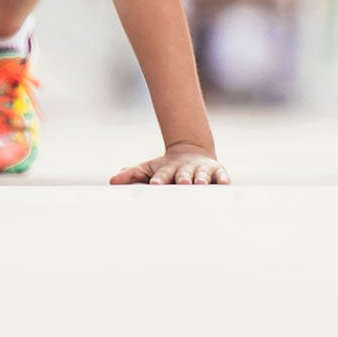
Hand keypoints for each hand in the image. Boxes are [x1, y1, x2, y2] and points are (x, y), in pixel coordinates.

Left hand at [110, 143, 229, 185]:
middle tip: (181, 183)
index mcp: (168, 170)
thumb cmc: (166, 168)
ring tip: (201, 184)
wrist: (191, 152)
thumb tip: (112, 180)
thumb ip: (132, 174)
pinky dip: (223, 179)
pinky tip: (224, 184)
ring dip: (202, 179)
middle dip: (182, 178)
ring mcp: (201, 170)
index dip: (160, 179)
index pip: (162, 174)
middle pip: (183, 174)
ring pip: (202, 174)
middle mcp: (185, 169)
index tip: (155, 184)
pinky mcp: (217, 172)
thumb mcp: (149, 168)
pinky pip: (221, 175)